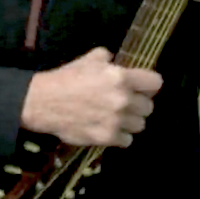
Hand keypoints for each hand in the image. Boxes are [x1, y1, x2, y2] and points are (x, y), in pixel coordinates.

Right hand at [21, 47, 161, 147]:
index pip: (155, 83)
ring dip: (130, 121)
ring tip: (117, 117)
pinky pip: (127, 140)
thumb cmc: (65, 78)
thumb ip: (106, 58)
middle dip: (138, 104)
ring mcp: (116, 121)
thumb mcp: (87, 60)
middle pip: (149, 107)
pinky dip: (120, 136)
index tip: (142, 87)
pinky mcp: (107, 137)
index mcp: (121, 77)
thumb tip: (114, 59)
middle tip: (125, 103)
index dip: (148, 84)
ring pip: (140, 125)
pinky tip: (109, 128)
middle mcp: (123, 100)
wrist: (43, 101)